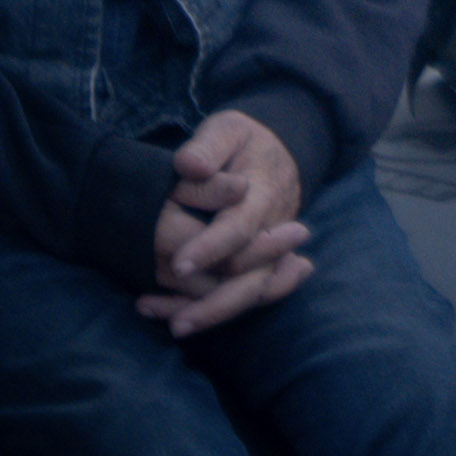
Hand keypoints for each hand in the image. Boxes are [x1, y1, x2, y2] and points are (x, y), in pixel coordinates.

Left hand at [137, 110, 314, 336]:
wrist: (282, 149)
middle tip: (178, 323)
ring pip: (251, 292)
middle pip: (254, 276)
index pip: (241, 227)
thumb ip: (209, 146)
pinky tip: (174, 316)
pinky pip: (244, 292)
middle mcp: (273, 228)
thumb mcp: (228, 129)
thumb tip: (189, 166)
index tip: (179, 264)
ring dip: (213, 313)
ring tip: (174, 326)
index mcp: (264, 193)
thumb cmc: (245, 140)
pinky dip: (212, 309)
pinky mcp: (260, 262)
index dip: (212, 247)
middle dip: (217, 303)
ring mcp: (271, 249)